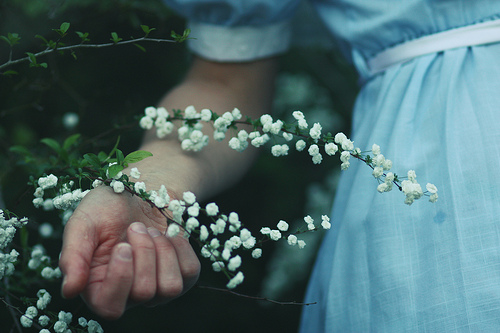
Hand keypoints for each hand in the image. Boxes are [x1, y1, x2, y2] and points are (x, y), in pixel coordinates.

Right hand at [59, 186, 199, 319]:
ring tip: (151, 231)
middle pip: (145, 292)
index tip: (122, 246)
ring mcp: (158, 288)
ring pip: (171, 287)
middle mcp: (129, 294)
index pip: (110, 307)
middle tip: (135, 228)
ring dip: (163, 251)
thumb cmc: (107, 207)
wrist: (140, 187)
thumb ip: (73, 256)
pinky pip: (190, 272)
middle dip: (143, 251)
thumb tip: (70, 290)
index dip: (120, 278)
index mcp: (98, 287)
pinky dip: (181, 247)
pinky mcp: (182, 275)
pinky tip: (168, 233)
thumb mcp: (83, 224)